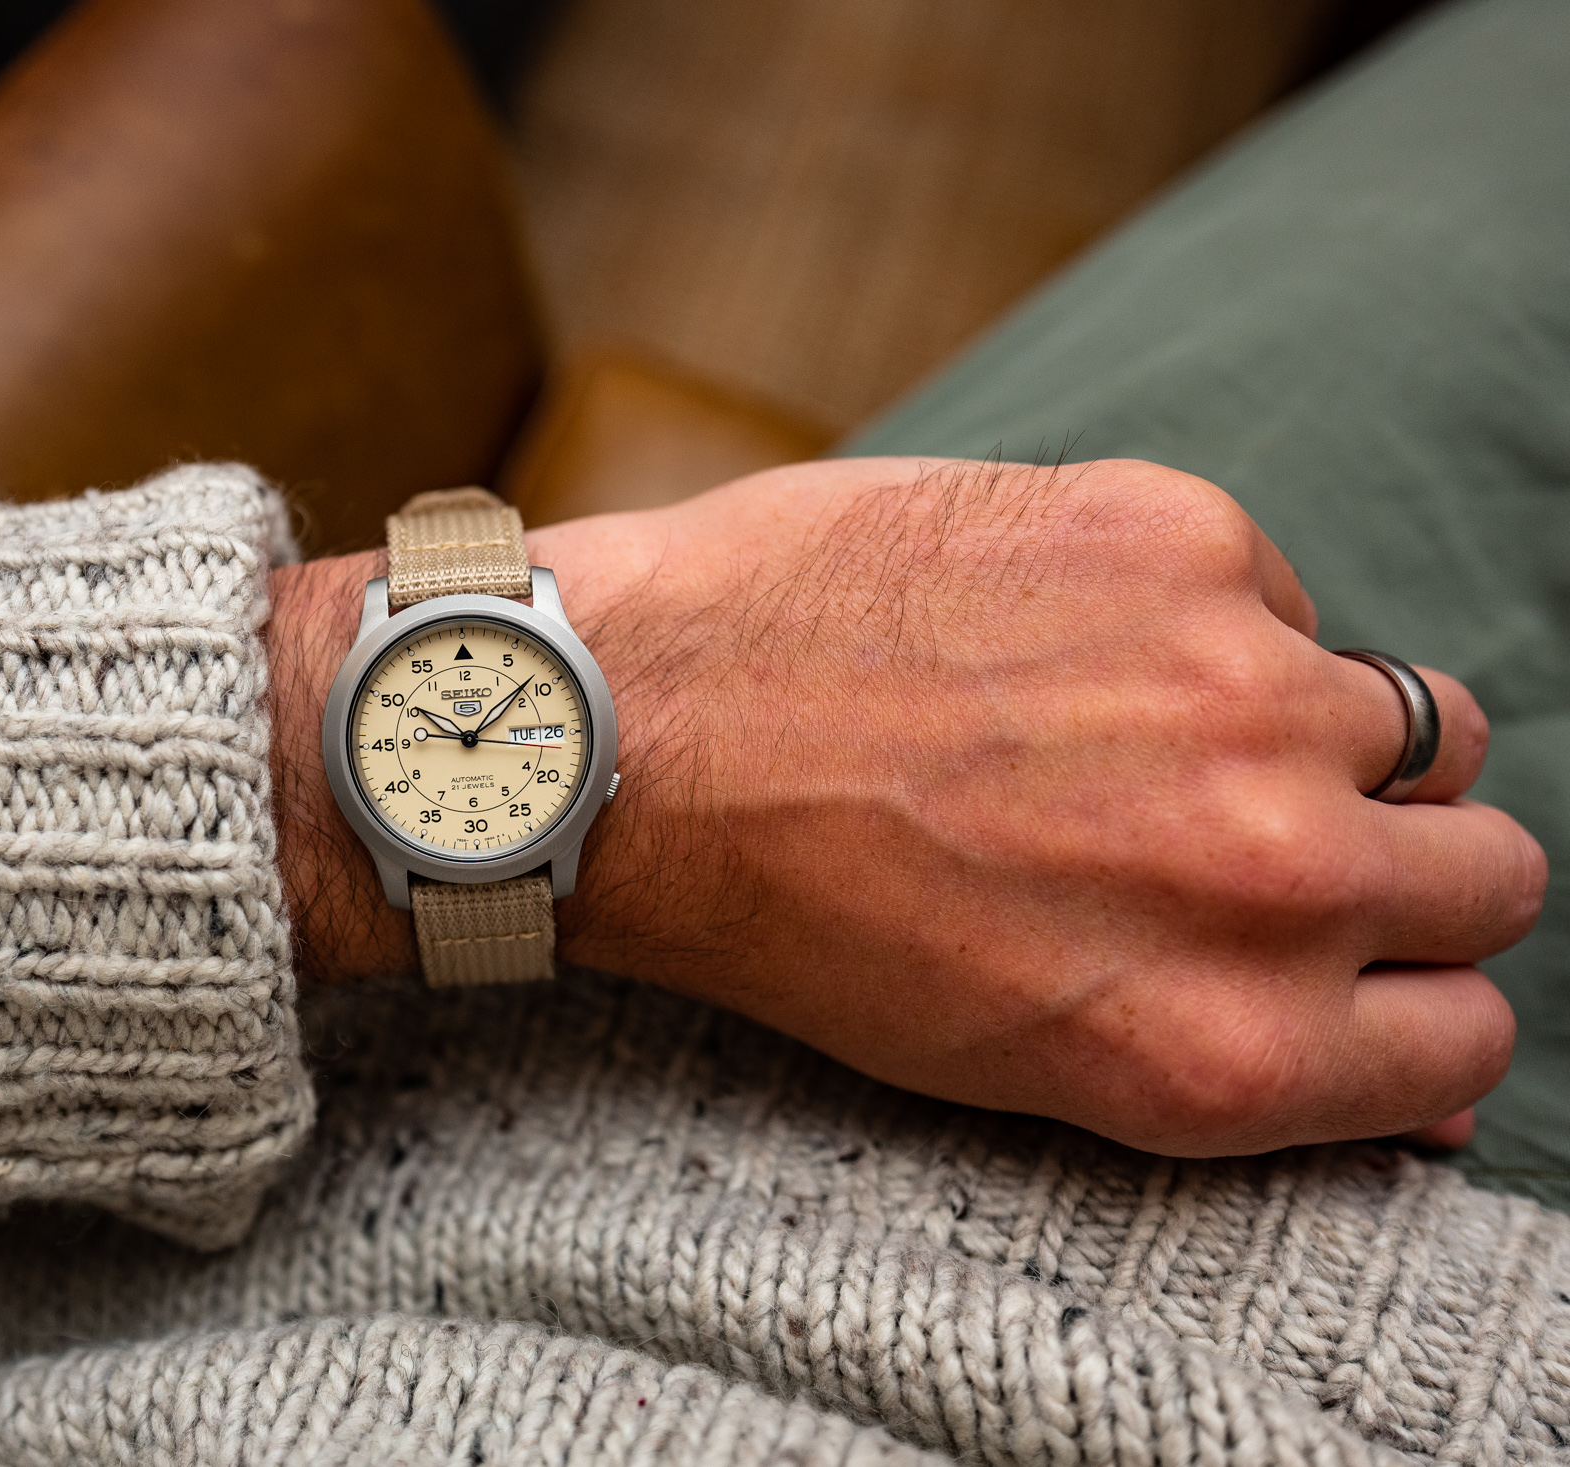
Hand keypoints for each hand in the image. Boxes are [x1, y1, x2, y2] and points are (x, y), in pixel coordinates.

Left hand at [268, 458, 1545, 1155]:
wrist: (632, 732)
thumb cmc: (799, 915)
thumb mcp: (1028, 1061)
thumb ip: (1246, 1056)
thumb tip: (1424, 1061)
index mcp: (1225, 1042)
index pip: (1470, 1030)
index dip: (1411, 995)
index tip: (1351, 963)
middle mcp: (1270, 877)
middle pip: (1490, 873)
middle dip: (1396, 865)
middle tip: (1252, 836)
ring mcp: (1243, 691)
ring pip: (1420, 720)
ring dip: (1319, 733)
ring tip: (1150, 729)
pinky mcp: (1182, 538)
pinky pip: (1283, 593)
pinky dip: (1207, 617)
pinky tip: (1053, 635)